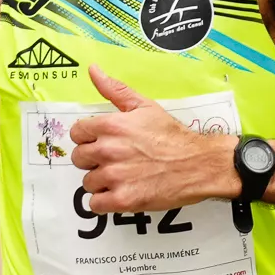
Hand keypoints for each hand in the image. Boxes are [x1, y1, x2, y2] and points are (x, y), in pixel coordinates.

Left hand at [69, 67, 234, 213]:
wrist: (198, 163)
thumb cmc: (172, 136)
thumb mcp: (144, 106)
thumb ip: (115, 90)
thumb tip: (93, 70)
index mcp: (111, 126)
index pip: (76, 133)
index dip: (88, 138)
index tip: (101, 142)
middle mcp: (108, 150)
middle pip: (79, 159)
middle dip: (93, 161)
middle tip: (114, 161)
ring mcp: (114, 177)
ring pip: (88, 183)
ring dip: (101, 182)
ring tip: (122, 177)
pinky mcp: (123, 200)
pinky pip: (95, 204)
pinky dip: (105, 202)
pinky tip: (121, 193)